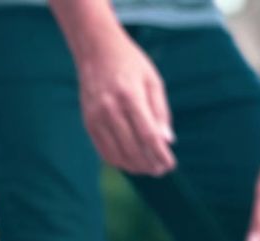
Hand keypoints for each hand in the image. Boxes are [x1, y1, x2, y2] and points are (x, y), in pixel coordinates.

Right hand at [76, 28, 175, 175]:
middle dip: (150, 165)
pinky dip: (120, 162)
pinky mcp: (89, 124)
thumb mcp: (152, 81)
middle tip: (161, 170)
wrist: (96, 50)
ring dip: (135, 168)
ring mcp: (96, 118)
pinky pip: (105, 153)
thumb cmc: (131, 65)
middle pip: (133, 149)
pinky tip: (132, 163)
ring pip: (118, 156)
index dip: (160, 154)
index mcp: (130, 96)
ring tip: (148, 169)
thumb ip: (161, 112)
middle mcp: (110, 109)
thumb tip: (168, 142)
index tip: (170, 165)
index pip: (148, 136)